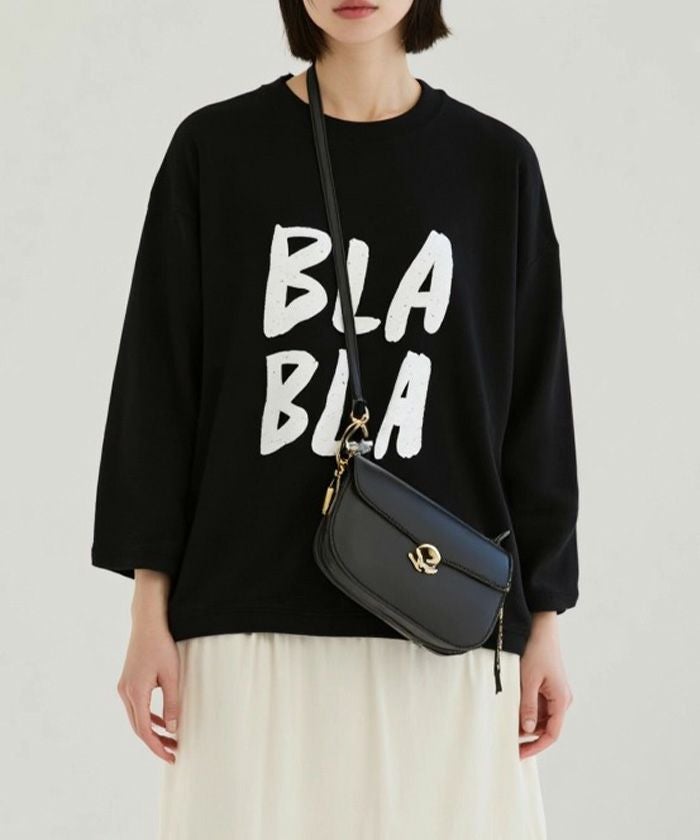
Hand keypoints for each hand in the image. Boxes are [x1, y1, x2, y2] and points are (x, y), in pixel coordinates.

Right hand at [116, 570, 179, 763]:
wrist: (147, 623)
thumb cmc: (161, 646)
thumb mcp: (171, 675)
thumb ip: (172, 702)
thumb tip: (173, 729)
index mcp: (135, 693)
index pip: (144, 730)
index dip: (157, 747)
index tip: (171, 757)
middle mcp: (125, 692)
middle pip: (138, 728)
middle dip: (155, 742)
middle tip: (173, 753)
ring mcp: (124, 687)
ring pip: (137, 718)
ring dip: (153, 730)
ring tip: (171, 740)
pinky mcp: (128, 681)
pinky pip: (137, 706)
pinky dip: (149, 717)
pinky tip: (163, 721)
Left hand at [518, 611, 573, 759]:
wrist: (542, 628)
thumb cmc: (537, 651)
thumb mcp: (529, 680)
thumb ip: (528, 706)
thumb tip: (527, 730)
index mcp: (561, 700)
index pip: (551, 734)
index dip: (535, 747)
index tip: (519, 754)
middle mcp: (561, 699)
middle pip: (545, 727)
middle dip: (528, 737)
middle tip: (508, 743)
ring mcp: (555, 693)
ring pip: (540, 717)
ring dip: (525, 723)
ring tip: (507, 727)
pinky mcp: (548, 686)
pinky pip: (538, 705)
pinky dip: (526, 711)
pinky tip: (512, 711)